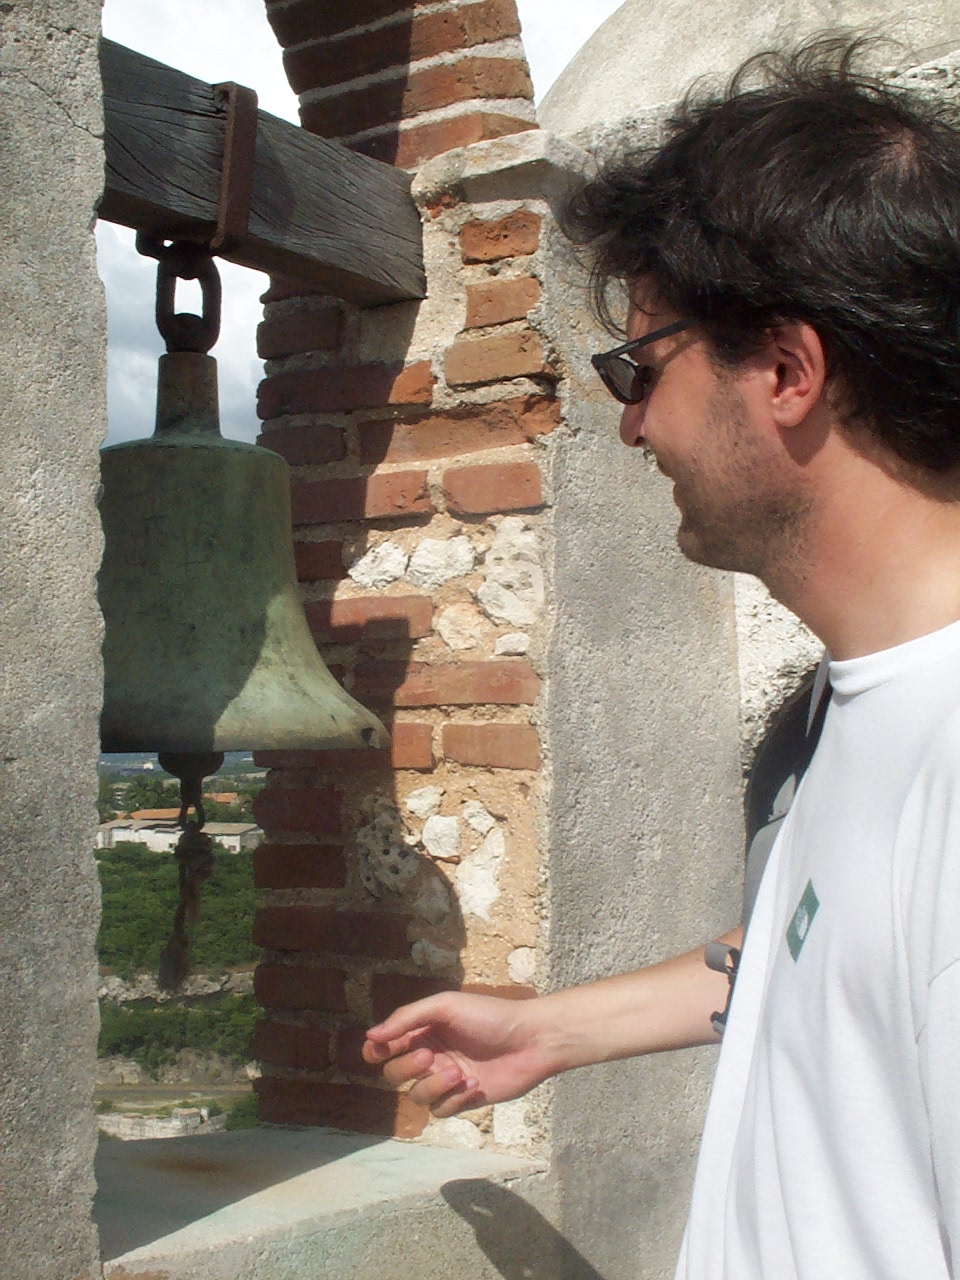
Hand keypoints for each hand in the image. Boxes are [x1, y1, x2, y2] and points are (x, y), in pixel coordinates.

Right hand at [362, 991, 554, 1117]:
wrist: (531, 1040)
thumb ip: (407, 1019)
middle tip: (429, 1056)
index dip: (375, 1052)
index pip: (385, 1046)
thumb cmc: (490, 1016)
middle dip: (407, 1068)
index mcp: (423, 1030)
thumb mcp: (446, 1006)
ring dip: (433, 1086)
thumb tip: (371, 1036)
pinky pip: (442, 1111)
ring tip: (459, 1073)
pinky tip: (475, 1085)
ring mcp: (446, 1079)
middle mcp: (431, 1055)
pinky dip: (454, 1100)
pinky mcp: (464, 1099)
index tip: (380, 1051)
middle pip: (395, 1074)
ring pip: (417, 1096)